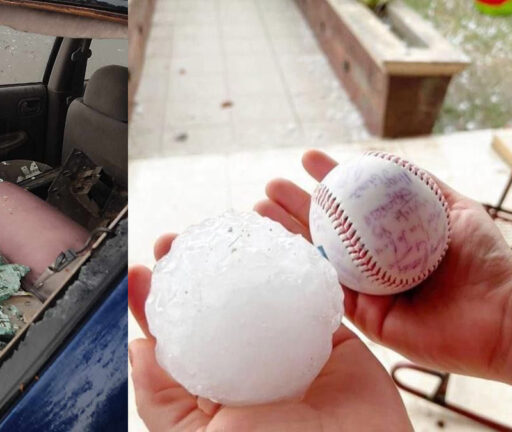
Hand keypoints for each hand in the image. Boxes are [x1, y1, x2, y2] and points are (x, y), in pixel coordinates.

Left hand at [128, 235, 410, 431]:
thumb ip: (163, 399)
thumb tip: (138, 350)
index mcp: (216, 391)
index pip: (179, 339)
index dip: (157, 303)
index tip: (142, 271)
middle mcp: (250, 366)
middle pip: (216, 306)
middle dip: (192, 268)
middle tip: (173, 242)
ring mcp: (291, 350)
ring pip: (261, 292)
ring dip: (239, 257)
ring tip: (218, 230)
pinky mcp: (334, 340)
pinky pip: (314, 294)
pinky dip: (297, 265)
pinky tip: (272, 240)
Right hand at [254, 149, 511, 383]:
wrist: (504, 317)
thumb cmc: (488, 263)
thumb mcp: (457, 209)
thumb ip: (422, 185)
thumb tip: (381, 159)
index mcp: (394, 236)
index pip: (353, 203)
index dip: (330, 178)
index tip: (307, 158)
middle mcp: (375, 261)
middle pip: (327, 229)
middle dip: (297, 205)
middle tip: (271, 186)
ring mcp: (368, 290)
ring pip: (319, 258)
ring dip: (288, 234)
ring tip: (262, 210)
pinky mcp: (365, 319)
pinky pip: (329, 292)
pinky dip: (304, 270)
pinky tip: (283, 250)